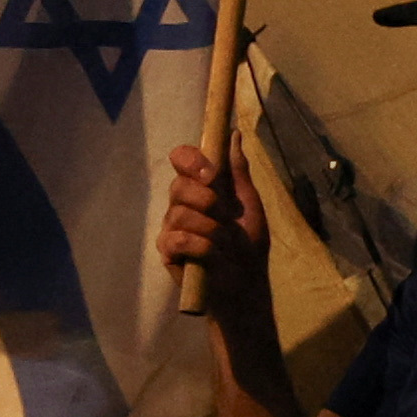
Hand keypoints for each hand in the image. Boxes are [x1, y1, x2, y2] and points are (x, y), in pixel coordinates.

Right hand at [159, 139, 268, 282]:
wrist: (247, 282)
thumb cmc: (248, 242)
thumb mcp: (249, 203)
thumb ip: (238, 170)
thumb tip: (233, 134)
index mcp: (199, 187)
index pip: (182, 160)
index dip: (191, 160)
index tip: (211, 172)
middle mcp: (181, 203)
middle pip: (177, 186)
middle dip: (203, 197)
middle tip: (222, 211)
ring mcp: (171, 227)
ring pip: (178, 213)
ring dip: (208, 226)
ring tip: (224, 240)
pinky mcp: (168, 252)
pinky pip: (176, 240)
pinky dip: (199, 244)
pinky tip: (211, 252)